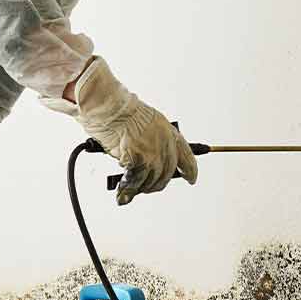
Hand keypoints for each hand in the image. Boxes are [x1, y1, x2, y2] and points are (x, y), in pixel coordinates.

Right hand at [73, 57, 196, 204]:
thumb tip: (147, 159)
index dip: (190, 170)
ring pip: (152, 180)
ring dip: (141, 187)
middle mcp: (165, 142)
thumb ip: (151, 140)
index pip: (186, 155)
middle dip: (157, 183)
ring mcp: (153, 152)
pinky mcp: (139, 160)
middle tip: (148, 187)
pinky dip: (127, 189)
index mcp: (168, 131)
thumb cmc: (119, 110)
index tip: (191, 179)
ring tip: (131, 188)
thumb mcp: (145, 122)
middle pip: (168, 173)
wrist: (109, 106)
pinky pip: (135, 181)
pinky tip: (123, 193)